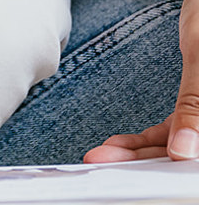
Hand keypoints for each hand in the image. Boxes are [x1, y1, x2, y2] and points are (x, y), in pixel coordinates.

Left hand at [84, 0, 198, 162]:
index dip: (173, 178)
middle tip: (103, 166)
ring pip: (177, 148)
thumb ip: (197, 108)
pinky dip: (145, 140)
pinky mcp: (197, 107)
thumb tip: (184, 152)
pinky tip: (115, 145)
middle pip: (189, 159)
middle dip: (145, 166)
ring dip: (139, 155)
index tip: (135, 181)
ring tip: (100, 156)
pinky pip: (172, 133)